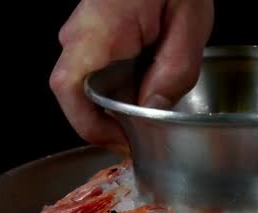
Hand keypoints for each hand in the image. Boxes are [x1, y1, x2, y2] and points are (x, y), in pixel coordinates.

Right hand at [50, 0, 213, 152]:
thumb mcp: (188, 26)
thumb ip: (173, 72)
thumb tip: (152, 109)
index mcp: (97, 31)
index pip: (69, 89)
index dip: (89, 125)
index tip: (120, 142)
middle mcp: (79, 33)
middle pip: (78, 94)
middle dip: (110, 120)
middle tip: (144, 134)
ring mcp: (82, 33)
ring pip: (88, 85)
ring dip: (117, 104)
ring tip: (151, 109)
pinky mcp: (92, 34)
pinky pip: (97, 71)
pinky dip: (120, 87)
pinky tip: (147, 87)